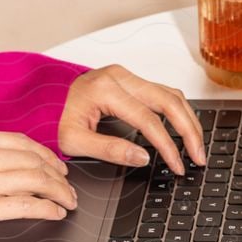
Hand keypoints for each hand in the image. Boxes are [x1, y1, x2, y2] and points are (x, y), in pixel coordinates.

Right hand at [0, 128, 77, 241]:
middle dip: (57, 175)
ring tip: (66, 200)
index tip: (57, 165)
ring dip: (58, 192)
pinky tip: (54, 212)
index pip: (18, 141)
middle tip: (67, 186)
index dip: (45, 154)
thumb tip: (18, 167)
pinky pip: (26, 205)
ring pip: (34, 180)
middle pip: (31, 159)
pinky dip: (47, 209)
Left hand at [58, 64, 205, 174]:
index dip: (167, 145)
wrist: (42, 98)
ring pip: (172, 94)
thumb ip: (110, 150)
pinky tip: (184, 128)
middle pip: (170, 101)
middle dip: (189, 131)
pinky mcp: (131, 80)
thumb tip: (144, 158)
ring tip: (196, 145)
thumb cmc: (54, 118)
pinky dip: (179, 111)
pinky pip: (164, 92)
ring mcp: (127, 76)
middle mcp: (121, 77)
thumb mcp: (74, 141)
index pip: (148, 120)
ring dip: (188, 120)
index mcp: (106, 90)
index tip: (177, 165)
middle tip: (198, 156)